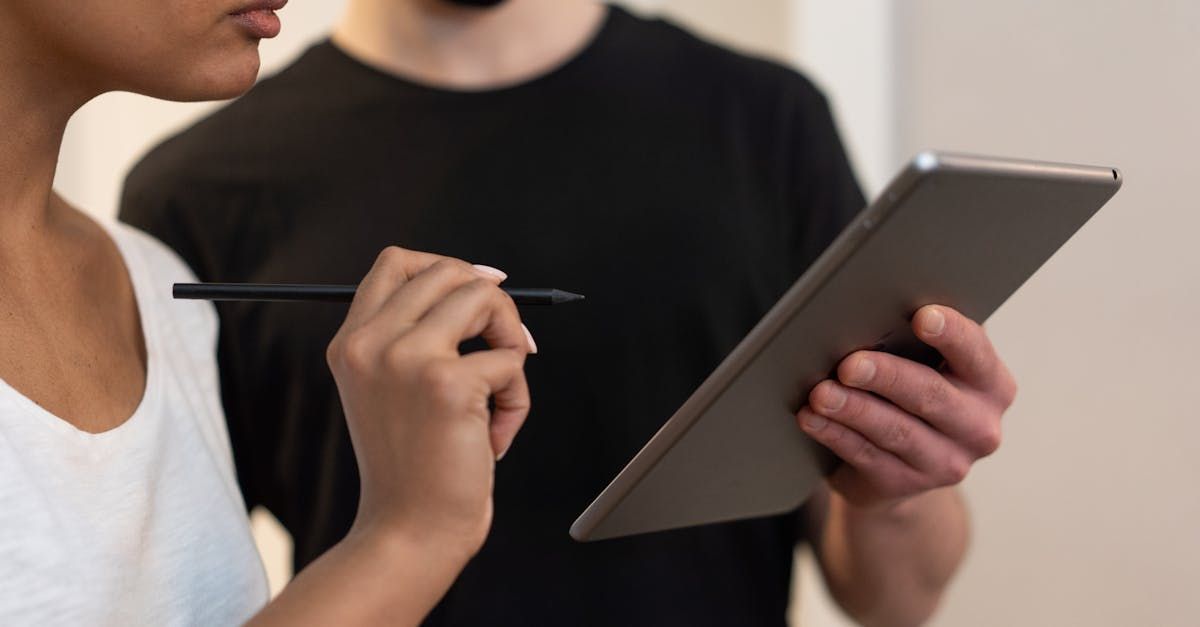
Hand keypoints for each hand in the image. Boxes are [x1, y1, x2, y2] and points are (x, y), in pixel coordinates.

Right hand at [326, 247, 535, 561]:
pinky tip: (492, 437)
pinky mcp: (448, 383)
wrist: (409, 534)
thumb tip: (484, 282)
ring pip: (485, 298)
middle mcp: (371, 344)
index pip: (395, 262)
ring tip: (498, 395)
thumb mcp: (391, 391)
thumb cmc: (413, 470)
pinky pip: (511, 360)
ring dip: (511, 344)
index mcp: (352, 344)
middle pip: (450, 271)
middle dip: (494, 306)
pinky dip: (517, 400)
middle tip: (503, 353)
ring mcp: (406, 359)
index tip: (485, 291)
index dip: (449, 267)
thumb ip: (416, 337)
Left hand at [796, 305, 1016, 510]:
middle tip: (849, 364)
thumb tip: (874, 309)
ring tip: (821, 393)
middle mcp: (978, 427)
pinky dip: (835, 434)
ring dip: (854, 409)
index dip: (951, 333)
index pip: (975, 353)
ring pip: (896, 430)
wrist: (901, 465)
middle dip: (887, 376)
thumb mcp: (928, 365)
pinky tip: (812, 418)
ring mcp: (946, 462)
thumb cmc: (912, 392)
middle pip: (931, 395)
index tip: (921, 316)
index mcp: (991, 384)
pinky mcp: (906, 485)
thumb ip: (918, 340)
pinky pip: (867, 456)